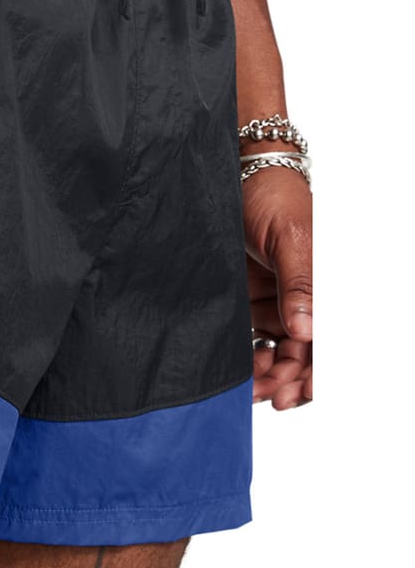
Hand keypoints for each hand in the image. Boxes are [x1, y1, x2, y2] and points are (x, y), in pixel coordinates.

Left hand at [241, 166, 312, 408]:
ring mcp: (281, 298)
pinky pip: (255, 335)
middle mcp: (309, 296)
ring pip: (281, 351)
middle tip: (268, 395)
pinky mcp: (252, 296)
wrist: (234, 173)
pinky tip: (240, 370)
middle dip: (290, 378)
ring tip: (250, 387)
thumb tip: (307, 331)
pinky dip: (250, 356)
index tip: (299, 393)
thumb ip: (299, 283)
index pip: (333, 338)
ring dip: (269, 373)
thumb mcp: (291, 238)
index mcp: (330, 284)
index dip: (319, 371)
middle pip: (307, 352)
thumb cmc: (273, 195)